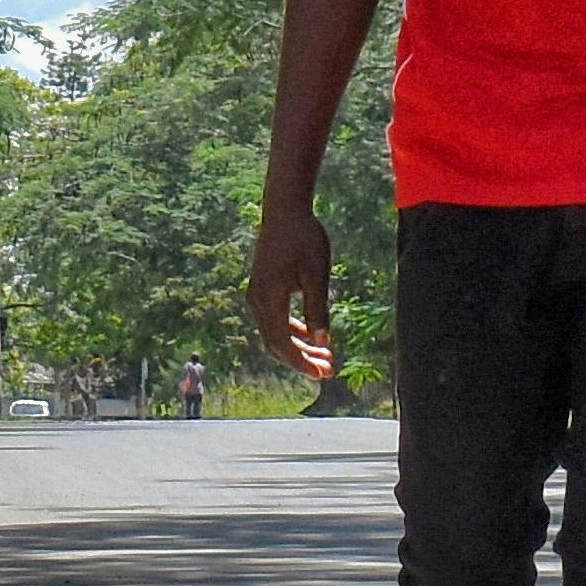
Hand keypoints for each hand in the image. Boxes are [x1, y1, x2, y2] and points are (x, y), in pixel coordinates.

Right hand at [247, 196, 336, 379]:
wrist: (285, 210)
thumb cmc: (304, 239)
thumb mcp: (317, 276)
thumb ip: (318, 310)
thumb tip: (323, 342)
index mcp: (269, 300)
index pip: (282, 344)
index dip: (301, 363)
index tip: (322, 375)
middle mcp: (257, 301)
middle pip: (276, 343)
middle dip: (302, 359)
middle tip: (328, 370)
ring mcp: (257, 295)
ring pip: (275, 333)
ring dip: (298, 347)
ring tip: (325, 356)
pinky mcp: (263, 288)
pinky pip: (274, 319)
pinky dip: (292, 332)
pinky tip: (311, 336)